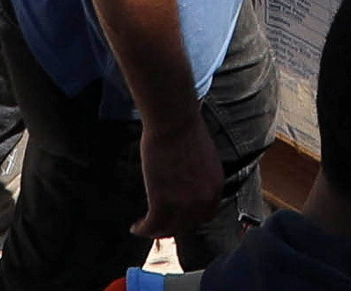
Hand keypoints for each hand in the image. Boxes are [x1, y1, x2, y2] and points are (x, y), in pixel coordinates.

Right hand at [135, 99, 229, 240]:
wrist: (173, 120)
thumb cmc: (184, 129)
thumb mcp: (203, 158)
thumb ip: (199, 177)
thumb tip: (186, 185)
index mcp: (215, 187)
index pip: (205, 215)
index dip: (190, 219)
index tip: (177, 217)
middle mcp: (203, 200)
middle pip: (186, 225)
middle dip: (171, 226)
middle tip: (157, 223)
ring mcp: (183, 204)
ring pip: (167, 229)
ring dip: (154, 230)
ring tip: (143, 227)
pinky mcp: (161, 202)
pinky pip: (151, 225)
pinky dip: (142, 229)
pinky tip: (135, 227)